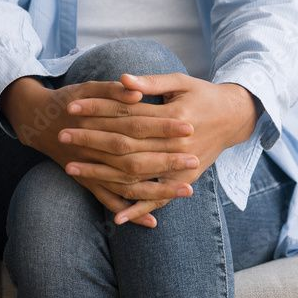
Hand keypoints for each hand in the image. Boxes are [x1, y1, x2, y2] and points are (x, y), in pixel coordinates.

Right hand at [0, 77, 197, 227]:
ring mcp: (89, 168)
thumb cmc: (67, 100)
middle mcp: (93, 149)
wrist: (36, 121)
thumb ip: (113, 90)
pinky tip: (152, 221)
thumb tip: (137, 92)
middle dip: (166, 160)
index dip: (162, 127)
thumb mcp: (87, 87)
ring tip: (187, 189)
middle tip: (194, 159)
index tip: (188, 127)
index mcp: (96, 122)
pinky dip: (129, 212)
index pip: (136, 125)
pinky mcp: (86, 181)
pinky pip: (109, 200)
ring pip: (126, 184)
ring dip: (156, 190)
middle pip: (135, 158)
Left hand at [60, 73, 257, 223]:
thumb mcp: (180, 82)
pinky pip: (159, 199)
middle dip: (91, 141)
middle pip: (125, 145)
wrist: (235, 117)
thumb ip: (151, 83)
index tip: (71, 107)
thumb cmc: (202, 95)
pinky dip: (139, 209)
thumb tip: (123, 80)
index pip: (126, 113)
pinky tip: (116, 218)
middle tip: (61, 135)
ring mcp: (181, 166)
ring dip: (102, 174)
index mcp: (175, 117)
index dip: (98, 110)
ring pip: (135, 174)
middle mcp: (177, 145)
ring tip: (70, 169)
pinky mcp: (185, 180)